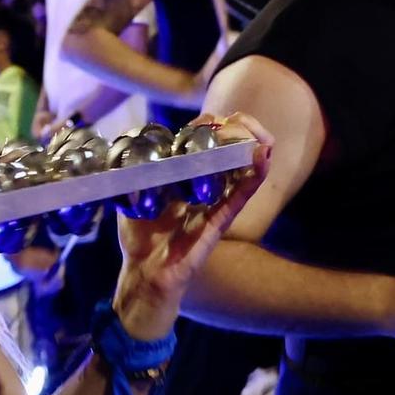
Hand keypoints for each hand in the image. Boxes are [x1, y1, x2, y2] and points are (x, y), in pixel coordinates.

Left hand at [113, 113, 271, 339]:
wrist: (144, 275)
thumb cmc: (139, 238)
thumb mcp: (131, 197)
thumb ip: (133, 172)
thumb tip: (130, 145)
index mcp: (184, 177)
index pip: (203, 141)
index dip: (209, 125)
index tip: (210, 118)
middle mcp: (204, 186)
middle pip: (229, 148)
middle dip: (239, 129)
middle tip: (239, 122)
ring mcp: (216, 202)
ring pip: (242, 168)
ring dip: (253, 147)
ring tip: (261, 136)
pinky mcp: (221, 221)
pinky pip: (241, 195)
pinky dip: (254, 177)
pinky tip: (263, 158)